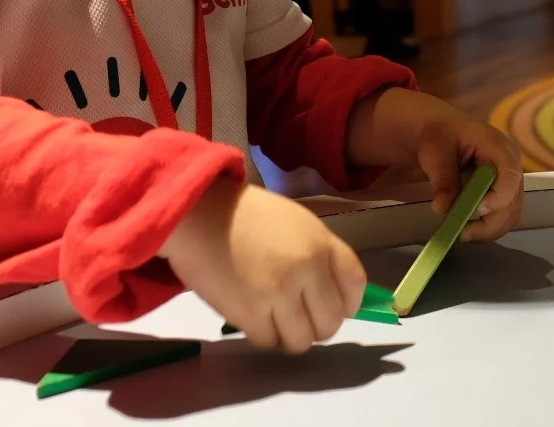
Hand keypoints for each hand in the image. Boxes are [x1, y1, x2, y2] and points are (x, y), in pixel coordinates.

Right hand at [161, 180, 365, 352]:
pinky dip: (263, 334)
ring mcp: (280, 293)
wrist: (198, 212)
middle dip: (316, 323)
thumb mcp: (296, 222)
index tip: (335, 307)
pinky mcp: (250, 314)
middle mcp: (308, 269)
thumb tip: (331, 293)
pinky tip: (253, 314)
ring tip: (274, 316)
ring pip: (302, 340)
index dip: (347, 303)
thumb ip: (318, 254)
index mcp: (322, 242)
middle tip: (297, 314)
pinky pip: (269, 341)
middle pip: (331, 321)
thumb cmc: (245, 214)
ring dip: (290, 333)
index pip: (355, 286)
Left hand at [347, 90, 523, 242]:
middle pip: (513, 201)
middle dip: (490, 222)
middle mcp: (512, 164)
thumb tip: (442, 209)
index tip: (476, 210)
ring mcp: (510, 179)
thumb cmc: (440, 135)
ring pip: (511, 213)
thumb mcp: (436, 152)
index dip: (498, 197)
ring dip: (489, 229)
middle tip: (462, 233)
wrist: (442, 131)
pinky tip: (469, 229)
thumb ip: (442, 179)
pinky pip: (503, 214)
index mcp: (499, 147)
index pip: (510, 176)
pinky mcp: (504, 192)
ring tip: (462, 233)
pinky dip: (488, 226)